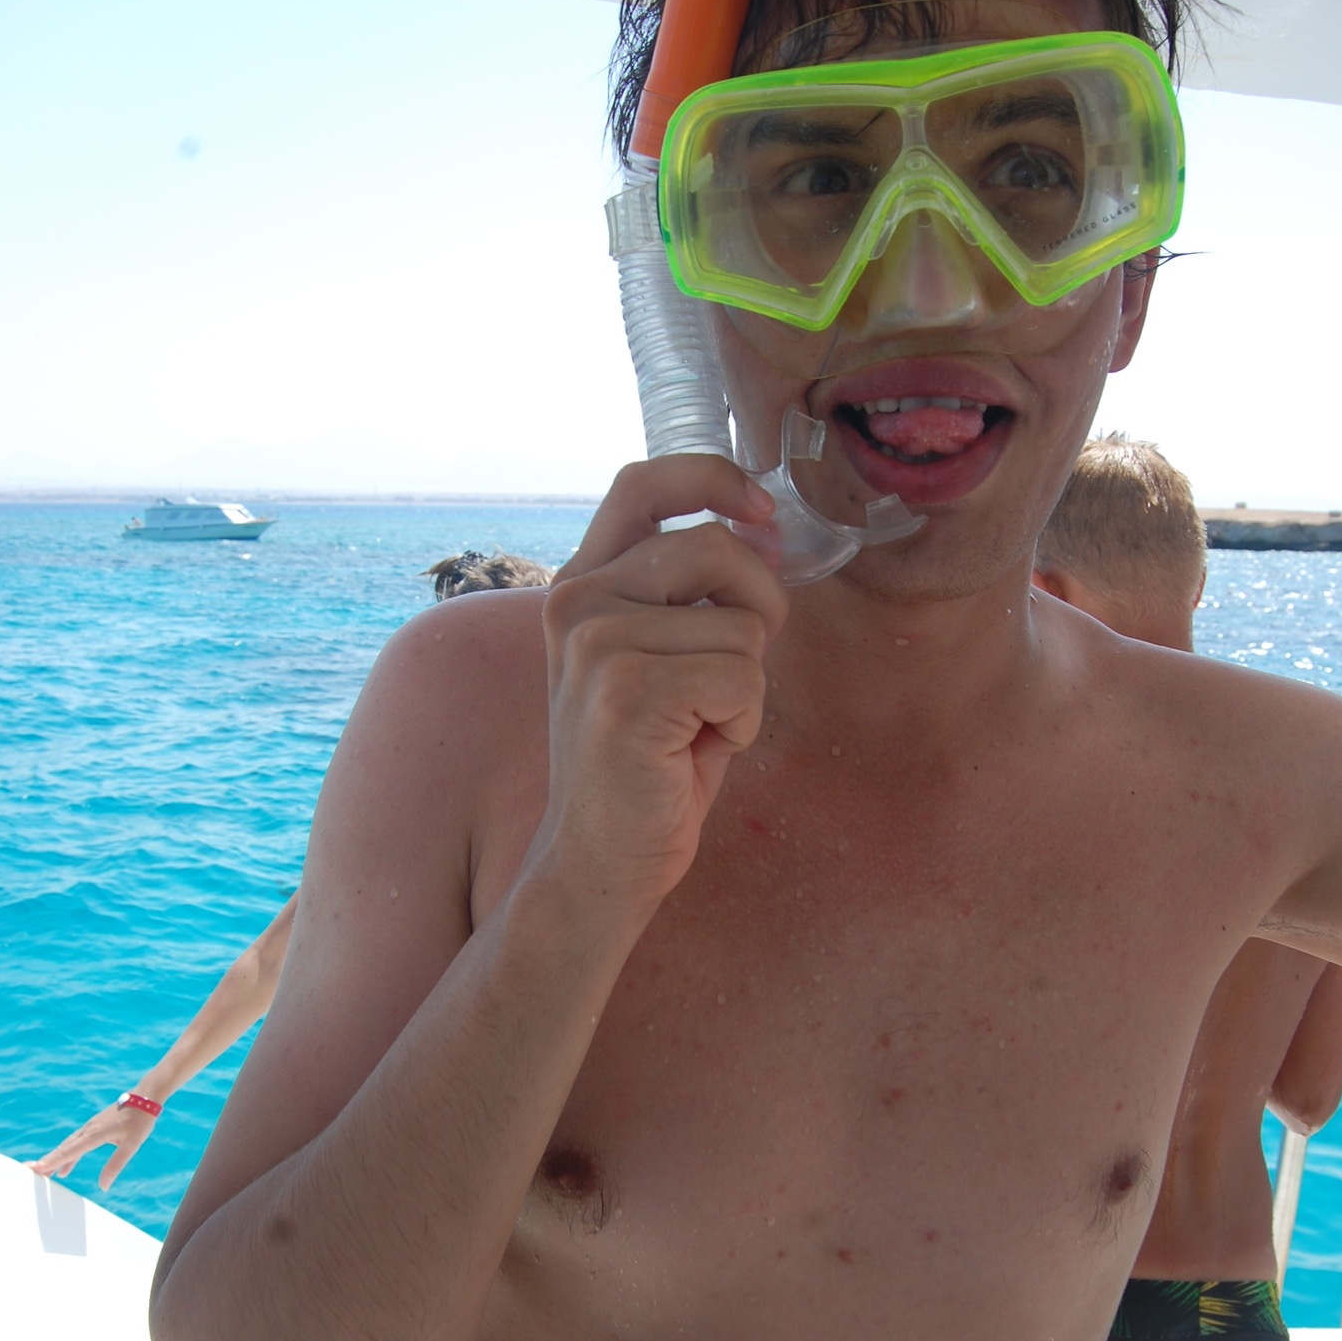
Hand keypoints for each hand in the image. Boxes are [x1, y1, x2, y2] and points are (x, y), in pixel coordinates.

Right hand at [31, 1100, 158, 1188]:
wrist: (144, 1098)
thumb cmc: (139, 1121)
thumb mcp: (131, 1145)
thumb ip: (115, 1165)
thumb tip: (103, 1187)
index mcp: (95, 1134)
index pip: (70, 1150)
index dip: (54, 1161)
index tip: (38, 1169)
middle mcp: (88, 1130)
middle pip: (64, 1148)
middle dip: (47, 1161)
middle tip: (30, 1172)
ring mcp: (90, 1127)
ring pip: (68, 1145)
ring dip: (55, 1159)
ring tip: (43, 1175)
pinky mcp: (94, 1127)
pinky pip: (76, 1143)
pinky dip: (68, 1155)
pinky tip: (65, 1168)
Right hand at [537, 456, 786, 919]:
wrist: (600, 861)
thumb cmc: (648, 763)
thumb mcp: (663, 657)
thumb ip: (695, 593)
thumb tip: (763, 527)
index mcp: (583, 583)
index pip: (643, 483)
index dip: (713, 478)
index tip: (761, 510)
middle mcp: (578, 600)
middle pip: (715, 546)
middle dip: (760, 606)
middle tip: (736, 675)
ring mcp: (596, 642)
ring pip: (741, 624)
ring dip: (745, 685)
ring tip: (695, 728)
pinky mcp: (626, 690)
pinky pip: (743, 677)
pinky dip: (742, 722)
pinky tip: (694, 751)